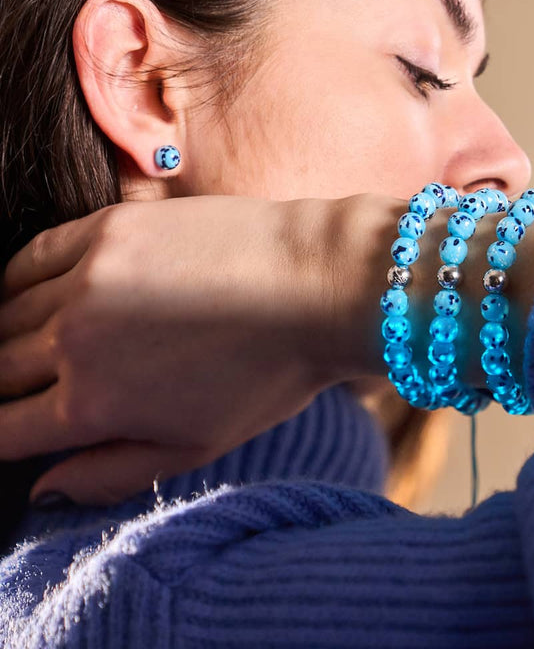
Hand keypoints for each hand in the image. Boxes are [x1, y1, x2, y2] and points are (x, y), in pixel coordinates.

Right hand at [0, 194, 395, 505]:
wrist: (317, 283)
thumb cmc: (271, 372)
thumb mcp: (198, 445)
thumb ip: (113, 473)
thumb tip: (43, 490)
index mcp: (93, 405)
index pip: (3, 429)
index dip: (0, 433)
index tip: (12, 425)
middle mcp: (74, 340)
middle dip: (2, 386)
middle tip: (24, 385)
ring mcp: (86, 277)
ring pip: (5, 313)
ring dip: (7, 334)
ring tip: (26, 342)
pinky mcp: (106, 228)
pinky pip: (29, 254)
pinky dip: (13, 279)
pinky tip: (26, 292)